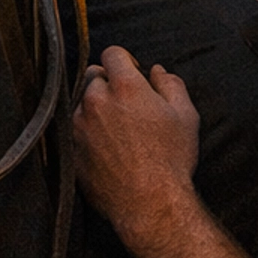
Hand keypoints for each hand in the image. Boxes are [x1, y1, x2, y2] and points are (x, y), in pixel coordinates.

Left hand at [73, 46, 199, 243]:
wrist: (150, 204)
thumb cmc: (171, 159)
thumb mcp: (186, 115)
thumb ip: (171, 85)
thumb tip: (157, 71)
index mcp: (125, 87)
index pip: (113, 53)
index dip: (125, 61)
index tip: (134, 76)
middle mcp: (96, 101)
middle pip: (94, 76)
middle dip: (109, 84)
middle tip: (128, 106)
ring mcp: (79, 126)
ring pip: (82, 103)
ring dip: (96, 108)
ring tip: (118, 131)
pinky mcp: (71, 150)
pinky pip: (75, 131)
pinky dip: (88, 133)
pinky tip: (108, 149)